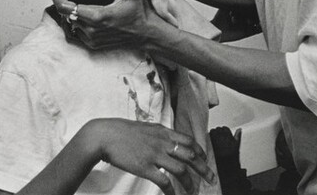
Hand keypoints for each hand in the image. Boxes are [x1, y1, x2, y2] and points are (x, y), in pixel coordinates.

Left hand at [51, 0, 165, 49]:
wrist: (146, 33)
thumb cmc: (140, 11)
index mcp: (97, 16)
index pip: (67, 8)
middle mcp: (92, 29)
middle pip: (66, 15)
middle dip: (63, 4)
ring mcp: (92, 39)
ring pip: (71, 24)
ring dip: (70, 14)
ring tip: (74, 2)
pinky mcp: (93, 44)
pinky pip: (77, 33)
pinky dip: (76, 24)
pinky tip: (83, 14)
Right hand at [84, 118, 216, 194]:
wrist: (104, 136)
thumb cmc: (122, 132)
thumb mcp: (145, 128)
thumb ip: (159, 134)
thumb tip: (168, 140)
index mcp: (163, 132)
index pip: (189, 140)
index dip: (200, 151)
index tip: (205, 160)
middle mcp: (162, 142)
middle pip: (191, 156)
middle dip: (204, 169)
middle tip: (212, 179)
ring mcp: (154, 154)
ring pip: (181, 170)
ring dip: (190, 182)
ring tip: (194, 191)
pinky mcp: (145, 167)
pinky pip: (164, 181)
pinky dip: (172, 190)